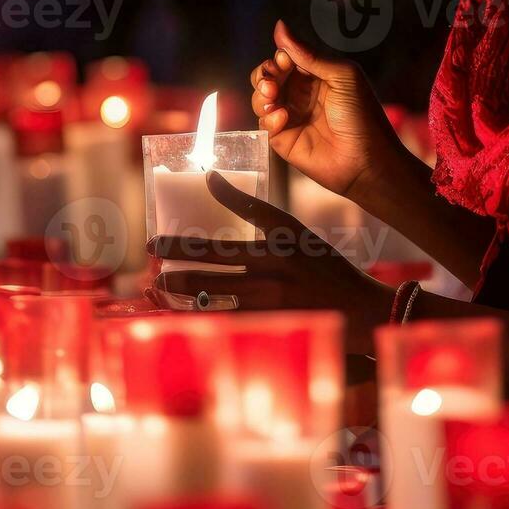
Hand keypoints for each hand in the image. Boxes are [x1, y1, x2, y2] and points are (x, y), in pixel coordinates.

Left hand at [148, 171, 393, 353]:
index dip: (190, 233)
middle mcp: (271, 275)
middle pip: (211, 267)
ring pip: (212, 299)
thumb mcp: (294, 231)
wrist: (358, 309)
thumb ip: (255, 209)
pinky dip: (200, 318)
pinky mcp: (270, 328)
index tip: (157, 234)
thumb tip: (214, 180)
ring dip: (180, 294)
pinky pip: (224, 323)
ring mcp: (269, 306)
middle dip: (174, 263)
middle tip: (150, 256)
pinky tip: (181, 315)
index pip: (228, 232)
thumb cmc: (325, 265)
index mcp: (277, 247)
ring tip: (157, 288)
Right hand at [252, 20, 401, 199]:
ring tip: (273, 98)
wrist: (367, 160)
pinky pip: (264, 121)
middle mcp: (301, 93)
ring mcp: (291, 115)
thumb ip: (309, 53)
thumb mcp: (342, 76)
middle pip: (267, 75)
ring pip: (260, 97)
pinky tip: (283, 118)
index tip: (284, 61)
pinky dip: (268, 116)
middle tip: (271, 82)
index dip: (279, 57)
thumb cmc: (362, 115)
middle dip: (264, 74)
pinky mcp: (283, 139)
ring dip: (262, 94)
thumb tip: (279, 26)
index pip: (285, 57)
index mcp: (316, 74)